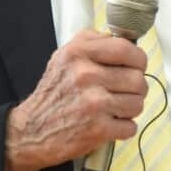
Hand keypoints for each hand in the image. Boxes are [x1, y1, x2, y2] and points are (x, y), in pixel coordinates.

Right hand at [5, 30, 147, 170]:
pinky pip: (131, 126)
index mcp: (78, 54)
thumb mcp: (63, 56)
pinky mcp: (97, 129)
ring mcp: (93, 103)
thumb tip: (122, 39)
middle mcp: (85, 75)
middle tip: (123, 92)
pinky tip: (110, 123)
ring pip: (137, 103)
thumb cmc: (53, 94)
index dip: (138, 59)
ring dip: (130, 109)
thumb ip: (91, 41)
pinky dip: (123, 128)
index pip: (126, 49)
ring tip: (115, 108)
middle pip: (137, 79)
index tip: (136, 66)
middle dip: (135, 88)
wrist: (31, 131)